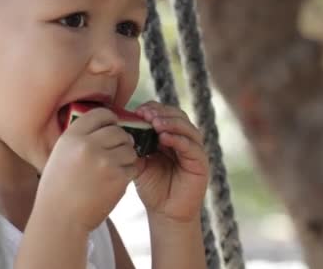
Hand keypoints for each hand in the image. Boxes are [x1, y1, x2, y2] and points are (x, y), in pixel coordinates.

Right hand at [35, 108, 142, 232]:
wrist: (61, 218)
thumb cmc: (58, 188)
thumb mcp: (60, 154)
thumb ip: (79, 138)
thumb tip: (104, 124)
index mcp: (72, 136)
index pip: (100, 114)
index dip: (109, 119)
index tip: (112, 125)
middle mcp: (88, 145)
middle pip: (118, 131)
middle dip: (120, 139)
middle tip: (117, 149)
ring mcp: (105, 161)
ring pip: (129, 148)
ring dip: (126, 156)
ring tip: (115, 167)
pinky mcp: (118, 178)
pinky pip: (133, 166)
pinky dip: (128, 172)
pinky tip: (115, 180)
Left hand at [134, 101, 208, 222]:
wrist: (165, 213)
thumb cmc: (152, 187)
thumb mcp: (139, 163)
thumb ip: (134, 146)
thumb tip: (121, 129)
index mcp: (169, 135)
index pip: (164, 113)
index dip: (152, 109)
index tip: (137, 111)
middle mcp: (184, 139)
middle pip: (177, 115)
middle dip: (161, 113)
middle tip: (146, 114)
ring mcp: (194, 150)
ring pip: (187, 127)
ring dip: (170, 123)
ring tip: (155, 123)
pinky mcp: (200, 163)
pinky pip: (192, 146)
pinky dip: (179, 140)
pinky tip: (164, 139)